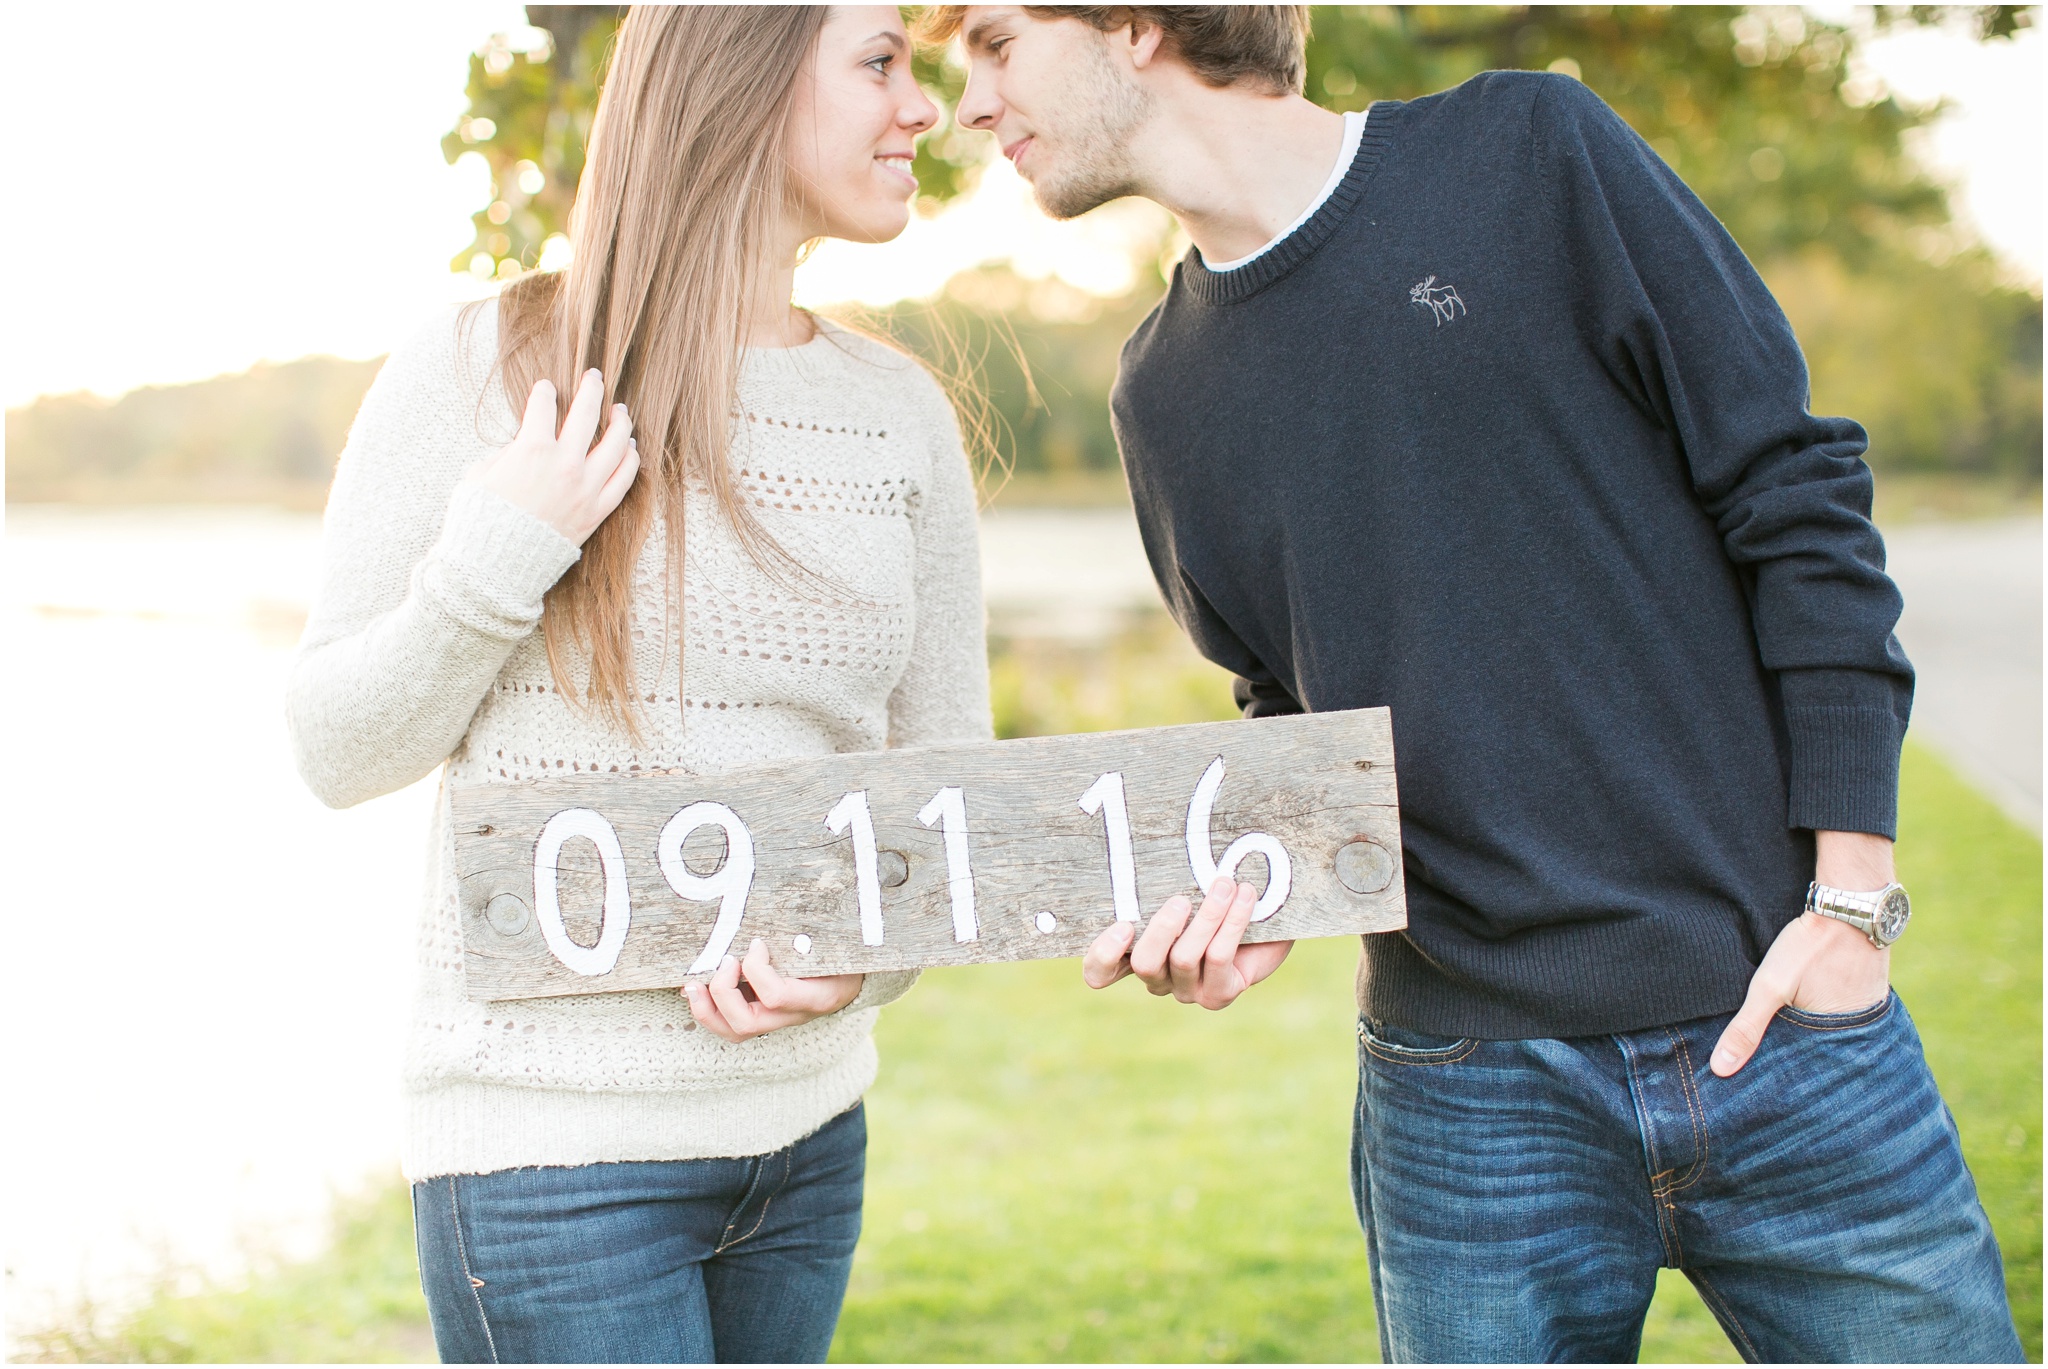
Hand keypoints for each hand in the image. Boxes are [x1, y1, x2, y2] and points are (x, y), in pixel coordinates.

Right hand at [466, 370, 639, 545]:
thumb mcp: (481, 474)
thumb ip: (507, 453)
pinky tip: (630, 448)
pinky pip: (624, 480)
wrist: (495, 566)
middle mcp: (564, 464)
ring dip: (621, 422)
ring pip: (616, 443)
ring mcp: (585, 488)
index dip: (544, 392)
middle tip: (595, 377)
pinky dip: (630, 459)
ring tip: (620, 410)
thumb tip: (523, 445)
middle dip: (592, 389)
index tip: (546, 388)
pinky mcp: (597, 511)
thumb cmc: (479, 519)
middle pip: (587, 413)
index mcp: (531, 449)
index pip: (544, 405)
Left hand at [683, 938, 863, 1042]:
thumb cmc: (844, 954)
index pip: (776, 996)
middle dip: (723, 993)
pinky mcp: (764, 1018)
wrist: (855, 980)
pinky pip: (731, 1025)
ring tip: (693, 985)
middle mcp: (794, 1016)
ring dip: (707, 1009)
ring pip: (734, 1032)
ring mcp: (778, 1021)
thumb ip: (809, 934)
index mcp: (817, 996)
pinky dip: (709, 1010)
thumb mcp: (835, 943)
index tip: (757, 943)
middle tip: (724, 961)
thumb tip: (770, 920)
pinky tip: (696, 989)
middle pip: (746, 1023)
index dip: (757, 969)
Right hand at [1082, 877, 1292, 1009]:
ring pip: (1184, 959)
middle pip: (1144, 964)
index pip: (1100, 972)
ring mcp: (1186, 991)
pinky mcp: (1217, 995)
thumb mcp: (1187, 884)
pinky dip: (1232, 923)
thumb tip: (1153, 836)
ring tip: (1225, 884)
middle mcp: (1157, 978)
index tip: (1124, 925)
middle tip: (1181, 900)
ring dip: (1208, 916)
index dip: (1103, 955)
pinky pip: (1218, 958)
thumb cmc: (1217, 895)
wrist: (1268, 918)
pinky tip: (1245, 896)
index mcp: (1135, 952)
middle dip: (1162, 929)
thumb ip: (1163, 879)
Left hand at [1710, 830, 1895, 1076]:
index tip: (1765, 1095)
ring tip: (1786, 1050)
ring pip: (1832, 1036)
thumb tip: (1720, 1070)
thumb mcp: (1771, 987)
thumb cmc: (1810, 946)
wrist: (1850, 903)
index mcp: (1838, 1041)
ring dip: (1811, 1041)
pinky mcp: (1867, 993)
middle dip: (1798, 1067)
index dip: (1787, 1083)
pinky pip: (1842, 1016)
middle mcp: (1859, 1033)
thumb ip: (1747, 1028)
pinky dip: (1824, 1020)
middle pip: (1821, 1057)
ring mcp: (1868, 1013)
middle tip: (1771, 1080)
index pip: (1808, 1076)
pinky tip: (1808, 1016)